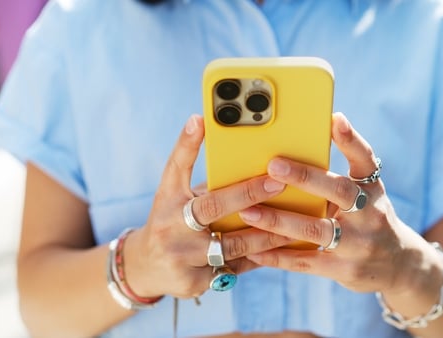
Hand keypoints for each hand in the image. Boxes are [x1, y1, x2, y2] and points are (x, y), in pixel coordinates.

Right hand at [122, 115, 294, 298]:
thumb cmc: (172, 220)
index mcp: (167, 199)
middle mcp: (170, 226)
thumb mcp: (176, 195)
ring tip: (296, 223)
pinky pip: (236, 269)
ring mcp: (181, 257)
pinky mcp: (193, 282)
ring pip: (232, 244)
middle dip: (248, 194)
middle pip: (211, 207)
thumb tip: (230, 143)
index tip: (201, 120)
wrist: (146, 267)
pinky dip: (261, 258)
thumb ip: (203, 177)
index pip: (175, 167)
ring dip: (266, 233)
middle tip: (279, 183)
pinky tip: (285, 250)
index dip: (187, 144)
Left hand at [240, 112, 435, 293]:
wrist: (399, 265)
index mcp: (372, 188)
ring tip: (248, 211)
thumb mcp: (366, 194)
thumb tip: (307, 141)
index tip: (333, 119)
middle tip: (272, 165)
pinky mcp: (343, 269)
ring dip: (279, 220)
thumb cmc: (369, 219)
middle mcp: (370, 213)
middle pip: (337, 191)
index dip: (350, 139)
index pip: (364, 159)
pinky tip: (253, 250)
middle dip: (305, 177)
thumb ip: (339, 175)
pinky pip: (305, 262)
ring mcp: (358, 243)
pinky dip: (278, 257)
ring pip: (316, 229)